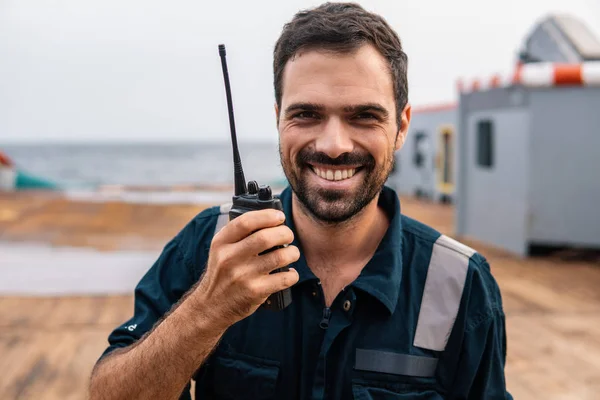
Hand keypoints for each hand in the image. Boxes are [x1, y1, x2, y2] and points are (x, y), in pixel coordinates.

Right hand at [193, 209, 299, 329]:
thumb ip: (238, 233)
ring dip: (292, 252)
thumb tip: (269, 217)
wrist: (211, 306)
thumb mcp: (220, 249)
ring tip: (292, 253)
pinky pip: (284, 278)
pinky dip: (292, 274)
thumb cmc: (222, 273)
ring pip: (279, 257)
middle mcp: (230, 258)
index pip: (246, 222)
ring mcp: (242, 276)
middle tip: (288, 236)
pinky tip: (289, 273)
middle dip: (285, 233)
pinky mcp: (255, 292)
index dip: (267, 216)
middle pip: (266, 237)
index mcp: (221, 243)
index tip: (279, 217)